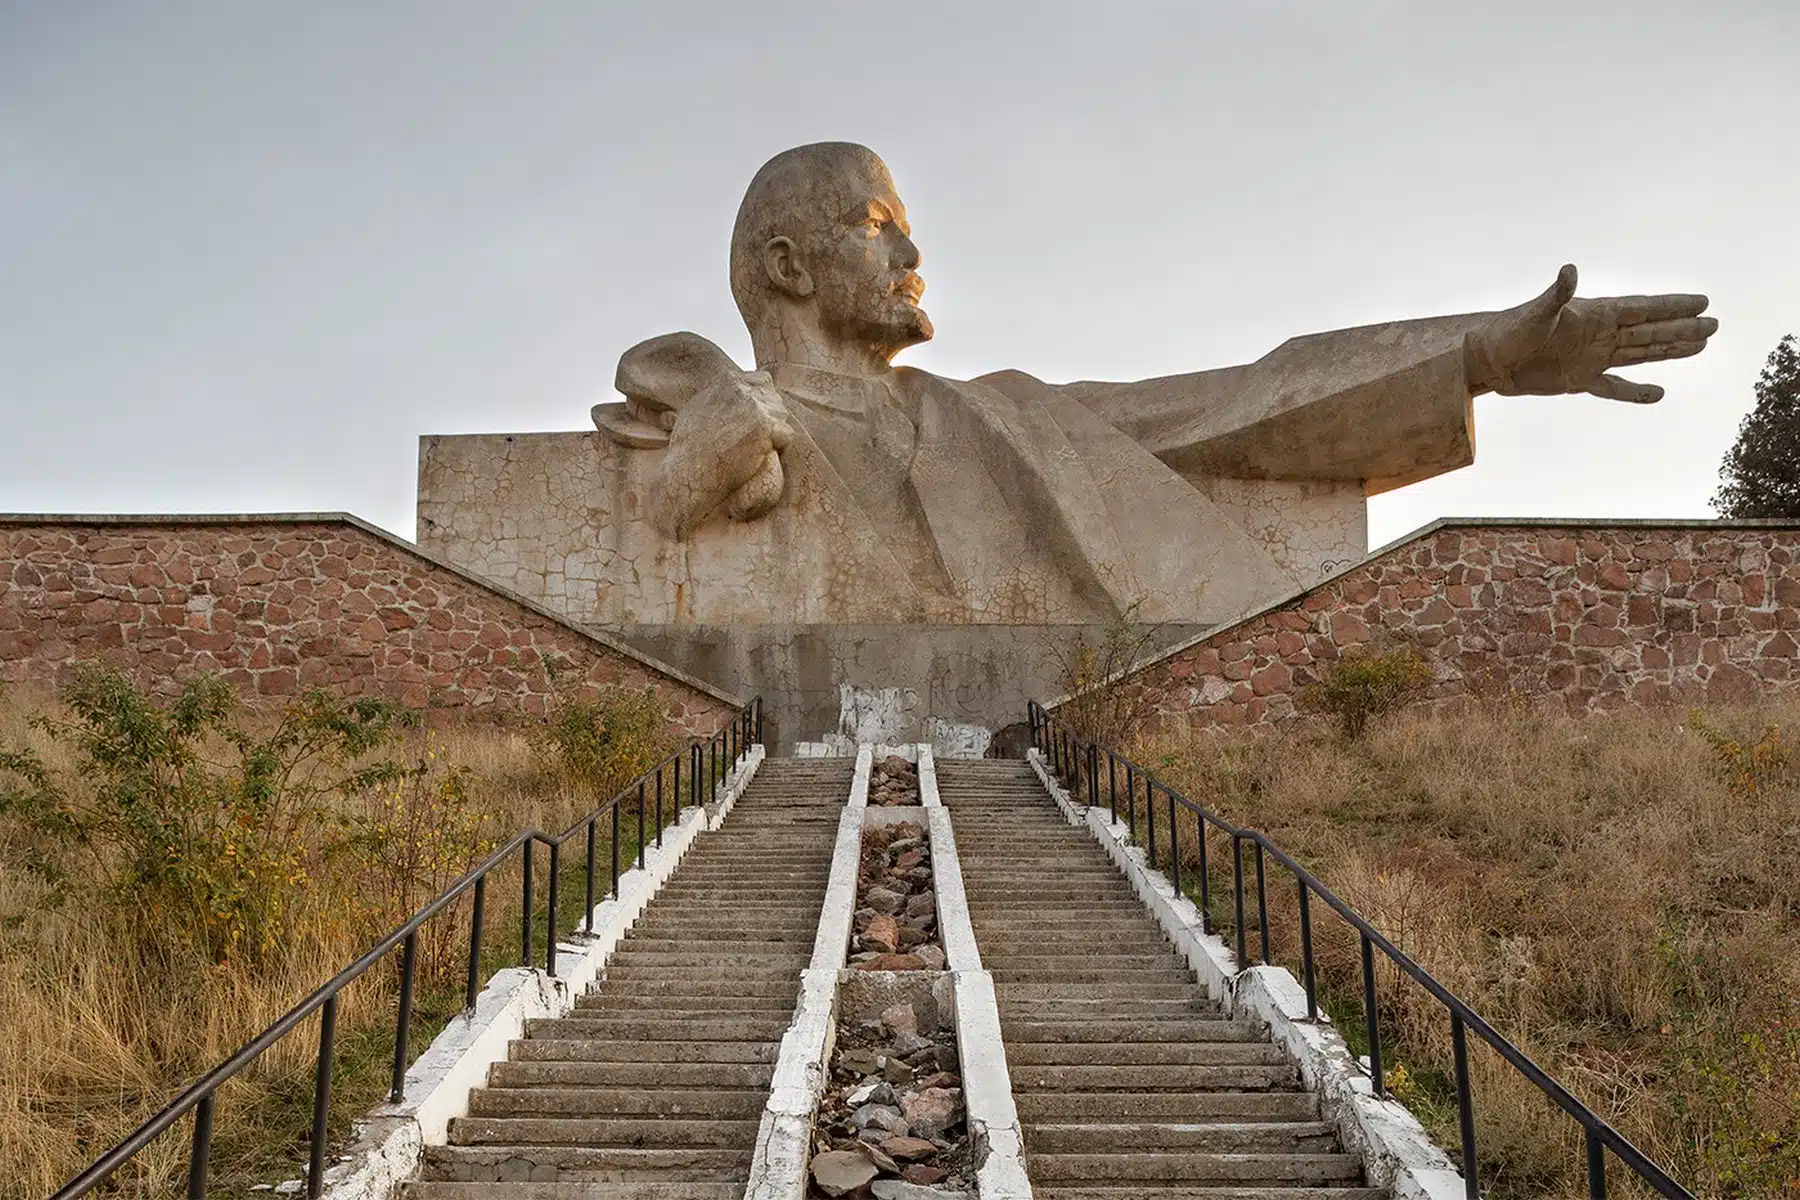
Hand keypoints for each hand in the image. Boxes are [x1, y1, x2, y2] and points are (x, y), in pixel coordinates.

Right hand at [615, 333, 793, 538]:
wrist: (690, 471)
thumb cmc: (689, 447)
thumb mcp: (697, 408)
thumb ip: (718, 395)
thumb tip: (729, 390)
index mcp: (727, 381)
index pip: (762, 380)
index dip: (761, 402)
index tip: (752, 422)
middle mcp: (742, 389)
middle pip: (774, 398)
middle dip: (770, 417)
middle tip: (754, 440)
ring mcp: (755, 406)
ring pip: (782, 416)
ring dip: (774, 433)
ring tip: (754, 448)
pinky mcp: (765, 427)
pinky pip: (786, 435)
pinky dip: (778, 448)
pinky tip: (760, 456)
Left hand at [1467, 264, 1716, 403]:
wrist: (1488, 359)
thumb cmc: (1509, 331)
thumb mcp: (1537, 313)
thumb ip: (1557, 294)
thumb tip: (1570, 270)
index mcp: (1595, 314)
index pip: (1642, 309)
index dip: (1671, 306)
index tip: (1701, 302)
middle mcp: (1599, 334)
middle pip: (1649, 331)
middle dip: (1681, 328)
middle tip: (1714, 324)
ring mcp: (1592, 357)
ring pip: (1640, 354)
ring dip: (1669, 351)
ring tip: (1700, 345)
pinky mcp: (1579, 381)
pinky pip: (1614, 388)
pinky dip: (1635, 392)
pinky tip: (1658, 394)